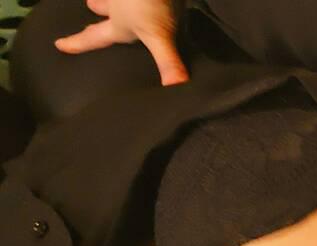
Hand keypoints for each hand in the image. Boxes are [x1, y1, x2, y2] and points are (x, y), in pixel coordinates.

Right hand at [54, 0, 187, 85]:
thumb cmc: (148, 2)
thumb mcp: (158, 34)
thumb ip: (167, 61)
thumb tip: (175, 86)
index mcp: (119, 23)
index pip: (95, 37)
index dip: (78, 43)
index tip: (59, 44)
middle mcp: (120, 5)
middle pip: (106, 8)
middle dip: (100, 8)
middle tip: (90, 5)